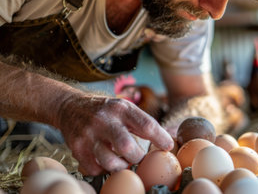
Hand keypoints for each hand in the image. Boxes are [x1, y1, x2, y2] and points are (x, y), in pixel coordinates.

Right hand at [56, 95, 172, 175]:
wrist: (70, 107)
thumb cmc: (106, 112)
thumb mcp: (124, 109)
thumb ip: (143, 124)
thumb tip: (168, 142)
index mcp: (121, 109)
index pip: (146, 124)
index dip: (160, 138)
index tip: (168, 147)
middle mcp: (104, 120)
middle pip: (127, 147)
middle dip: (137, 157)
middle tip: (138, 157)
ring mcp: (89, 135)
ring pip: (110, 162)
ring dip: (121, 166)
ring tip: (123, 161)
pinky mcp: (77, 148)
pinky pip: (95, 169)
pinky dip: (104, 169)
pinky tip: (106, 161)